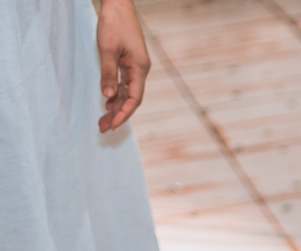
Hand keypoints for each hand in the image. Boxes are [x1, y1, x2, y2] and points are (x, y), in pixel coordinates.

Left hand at [97, 0, 150, 131]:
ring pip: (126, 93)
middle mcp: (139, 70)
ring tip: (103, 121)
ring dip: (116, 107)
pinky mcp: (128, 62)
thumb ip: (108, 74)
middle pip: (130, 99)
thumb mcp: (107, 49)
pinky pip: (123, 84)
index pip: (134, 98)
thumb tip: (107, 97)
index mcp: (139, 69)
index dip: (124, 114)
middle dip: (118, 115)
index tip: (112, 125)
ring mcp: (134, 67)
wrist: (118, 5)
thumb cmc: (115, 24)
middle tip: (103, 129)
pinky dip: (115, 95)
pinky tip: (107, 103)